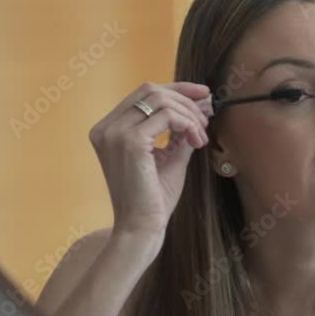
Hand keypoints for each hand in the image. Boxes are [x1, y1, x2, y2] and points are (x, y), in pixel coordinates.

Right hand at [88, 82, 211, 236]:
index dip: (176, 89)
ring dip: (189, 114)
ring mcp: (115, 133)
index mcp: (109, 129)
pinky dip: (188, 124)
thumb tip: (199, 108)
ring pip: (160, 100)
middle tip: (207, 116)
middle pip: (151, 90)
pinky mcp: (130, 142)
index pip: (143, 94)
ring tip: (201, 136)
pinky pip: (167, 116)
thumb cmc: (153, 198)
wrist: (142, 226)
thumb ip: (179, 132)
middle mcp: (106, 128)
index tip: (202, 94)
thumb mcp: (169, 157)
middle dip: (185, 98)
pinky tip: (196, 141)